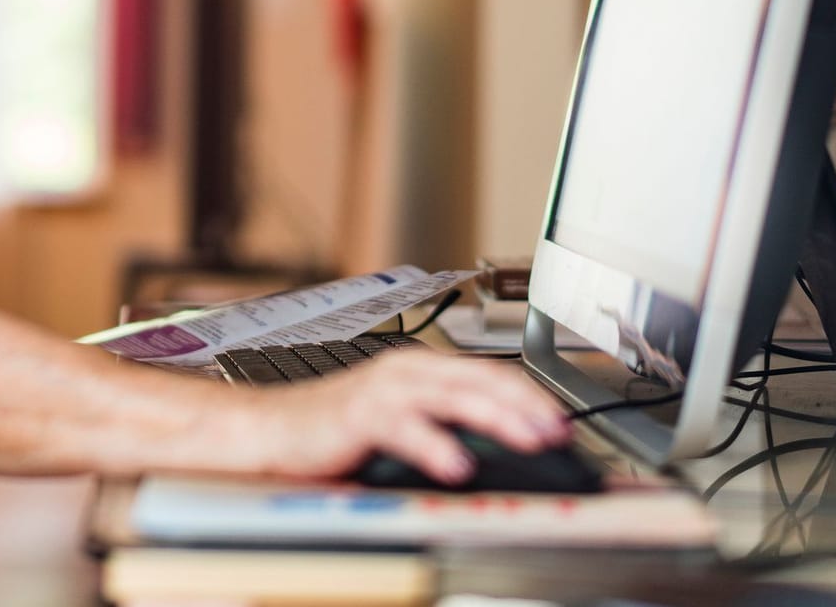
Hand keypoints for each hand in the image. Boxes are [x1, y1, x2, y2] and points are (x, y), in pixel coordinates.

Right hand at [239, 350, 570, 485]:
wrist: (272, 430)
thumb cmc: (335, 431)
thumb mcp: (400, 425)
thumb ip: (442, 428)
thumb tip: (497, 454)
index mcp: (420, 371)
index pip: (489, 375)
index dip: (530, 397)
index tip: (563, 425)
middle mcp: (407, 372)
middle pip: (480, 380)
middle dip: (526, 405)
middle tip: (558, 432)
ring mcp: (384, 390)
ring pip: (452, 396)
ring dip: (497, 417)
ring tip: (529, 439)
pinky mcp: (360, 415)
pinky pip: (406, 427)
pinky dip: (435, 446)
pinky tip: (458, 465)